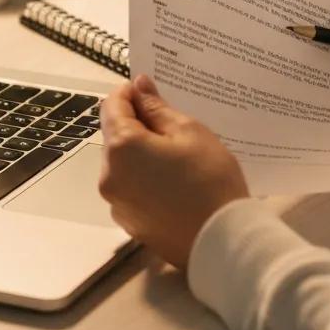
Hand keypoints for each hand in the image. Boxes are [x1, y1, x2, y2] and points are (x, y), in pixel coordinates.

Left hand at [98, 74, 248, 269]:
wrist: (221, 242)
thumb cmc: (210, 179)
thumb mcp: (190, 132)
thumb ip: (158, 108)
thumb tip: (139, 86)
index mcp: (121, 147)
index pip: (112, 105)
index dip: (131, 93)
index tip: (154, 92)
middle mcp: (108, 175)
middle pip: (115, 136)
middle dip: (138, 125)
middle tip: (175, 126)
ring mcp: (116, 202)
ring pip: (123, 163)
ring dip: (141, 153)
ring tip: (179, 157)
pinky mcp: (128, 223)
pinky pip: (131, 188)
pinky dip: (145, 178)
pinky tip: (174, 183)